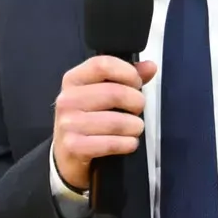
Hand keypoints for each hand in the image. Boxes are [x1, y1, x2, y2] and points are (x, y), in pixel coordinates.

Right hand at [53, 55, 157, 190]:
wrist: (67, 152)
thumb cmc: (88, 119)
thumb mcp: (101, 93)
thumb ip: (126, 78)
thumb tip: (150, 67)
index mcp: (73, 79)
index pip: (102, 65)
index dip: (127, 72)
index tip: (136, 83)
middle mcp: (67, 99)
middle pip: (114, 93)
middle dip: (136, 102)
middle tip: (138, 109)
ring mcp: (68, 124)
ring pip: (117, 122)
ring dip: (135, 126)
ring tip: (134, 128)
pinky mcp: (74, 146)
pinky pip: (112, 143)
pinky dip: (128, 144)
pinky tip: (128, 143)